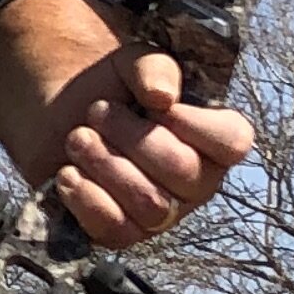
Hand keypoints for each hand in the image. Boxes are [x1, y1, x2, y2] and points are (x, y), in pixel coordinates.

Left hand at [0, 0, 254, 248]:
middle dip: (132, 137)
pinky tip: (68, 173)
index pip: (232, 142)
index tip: (157, 105)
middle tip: (96, 111)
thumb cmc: (112, 86)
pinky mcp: (122, 230)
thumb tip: (162, 97)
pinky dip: (88, 199)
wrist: (60, 108)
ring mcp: (162, 212)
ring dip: (105, 164)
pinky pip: (116, 231)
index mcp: (213, 139)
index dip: (196, 125)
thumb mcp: (134, 62)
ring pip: (151, 206)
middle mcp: (197, 182)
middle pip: (182, 172)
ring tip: (76, 137)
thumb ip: (154, 69)